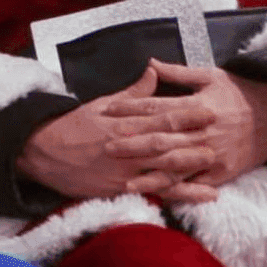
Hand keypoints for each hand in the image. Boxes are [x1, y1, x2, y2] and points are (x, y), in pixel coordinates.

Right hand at [15, 66, 219, 202]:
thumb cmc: (73, 126)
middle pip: (165, 144)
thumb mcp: (101, 103)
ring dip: (190, 166)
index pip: (160, 116)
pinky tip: (201, 194)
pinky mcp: (121, 189)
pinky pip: (155, 191)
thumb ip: (132, 93)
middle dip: (194, 140)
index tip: (209, 109)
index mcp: (122, 122)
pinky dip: (180, 193)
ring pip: (163, 168)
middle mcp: (126, 146)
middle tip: (221, 135)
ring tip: (215, 162)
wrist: (45, 153)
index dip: (186, 114)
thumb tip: (154, 72)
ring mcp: (124, 170)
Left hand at [104, 59, 266, 195]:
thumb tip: (148, 63)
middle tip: (106, 146)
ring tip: (126, 180)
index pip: (157, 108)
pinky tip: (158, 195)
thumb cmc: (240, 92)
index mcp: (197, 106)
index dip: (131, 109)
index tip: (108, 110)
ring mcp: (213, 154)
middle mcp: (203, 131)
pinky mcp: (222, 172)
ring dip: (150, 174)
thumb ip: (177, 73)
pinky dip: (178, 190)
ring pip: (177, 166)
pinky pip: (196, 183)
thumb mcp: (210, 75)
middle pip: (162, 139)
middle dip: (132, 144)